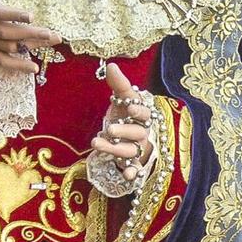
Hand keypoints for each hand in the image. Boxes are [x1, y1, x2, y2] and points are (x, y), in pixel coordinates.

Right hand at [0, 0, 61, 73]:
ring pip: (7, 46)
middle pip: (7, 32)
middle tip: (53, 34)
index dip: (14, 14)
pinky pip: (1, 59)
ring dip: (30, 45)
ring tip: (52, 41)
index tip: (32, 15)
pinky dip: (16, 66)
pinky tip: (34, 69)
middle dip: (31, 34)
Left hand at [91, 61, 155, 190]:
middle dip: (124, 131)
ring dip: (116, 149)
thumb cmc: (126, 115)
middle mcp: (143, 133)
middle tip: (110, 128)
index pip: (144, 113)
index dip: (138, 110)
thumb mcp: (122, 99)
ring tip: (97, 143)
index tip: (130, 107)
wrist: (129, 136)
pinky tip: (126, 176)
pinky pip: (134, 169)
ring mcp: (138, 149)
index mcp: (142, 116)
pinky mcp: (132, 162)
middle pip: (137, 133)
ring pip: (130, 150)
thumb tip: (111, 65)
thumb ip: (118, 84)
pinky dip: (132, 172)